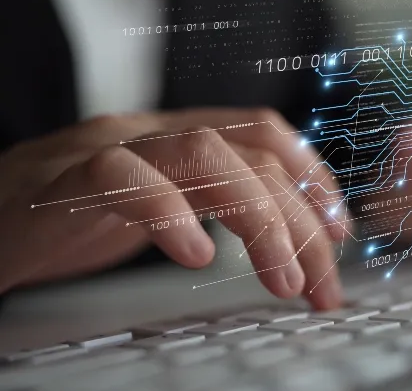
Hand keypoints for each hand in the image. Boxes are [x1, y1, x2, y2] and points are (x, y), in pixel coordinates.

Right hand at [0, 109, 345, 308]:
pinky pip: (124, 179)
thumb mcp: (156, 208)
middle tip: (324, 287)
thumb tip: (285, 238)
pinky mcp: (64, 180)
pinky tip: (195, 257)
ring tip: (283, 281)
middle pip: (252, 155)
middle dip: (302, 224)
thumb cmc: (67, 219)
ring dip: (260, 221)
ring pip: (205, 155)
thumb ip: (211, 204)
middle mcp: (153, 133)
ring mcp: (110, 149)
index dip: (314, 178)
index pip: (266, 134)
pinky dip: (169, 215)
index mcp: (179, 138)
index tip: (339, 234)